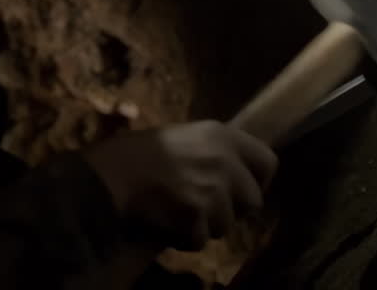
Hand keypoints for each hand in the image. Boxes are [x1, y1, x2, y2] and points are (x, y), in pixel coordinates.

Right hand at [81, 120, 277, 250]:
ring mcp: (213, 190)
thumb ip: (211, 151)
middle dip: (231, 210)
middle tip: (203, 207)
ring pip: (226, 225)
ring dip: (204, 226)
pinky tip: (165, 221)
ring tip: (176, 211)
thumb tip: (233, 169)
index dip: (257, 180)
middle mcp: (224, 161)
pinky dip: (183, 238)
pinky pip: (200, 240)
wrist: (108, 178)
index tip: (241, 190)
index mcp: (222, 135)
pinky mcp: (197, 216)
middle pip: (253, 201)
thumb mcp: (180, 137)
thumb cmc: (135, 155)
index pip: (268, 161)